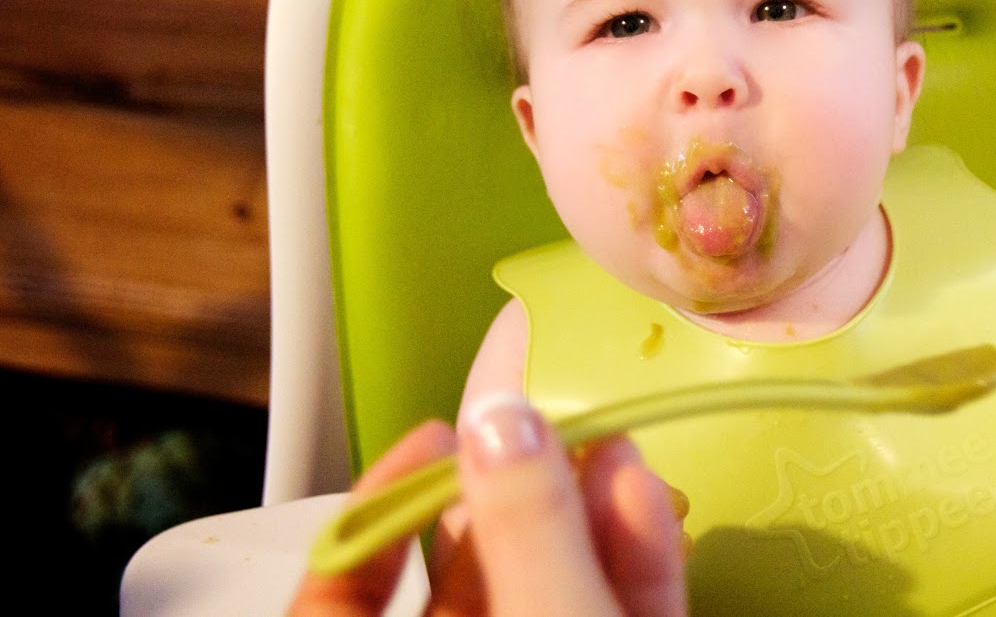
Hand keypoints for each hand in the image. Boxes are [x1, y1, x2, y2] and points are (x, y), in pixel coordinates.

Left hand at [289, 395, 685, 615]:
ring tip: (613, 446)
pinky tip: (645, 503)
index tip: (436, 434)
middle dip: (511, 493)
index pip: (335, 591)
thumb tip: (502, 421)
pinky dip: (630, 566)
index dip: (377, 504)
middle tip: (543, 426)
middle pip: (465, 581)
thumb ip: (527, 530)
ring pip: (546, 591)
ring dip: (582, 518)